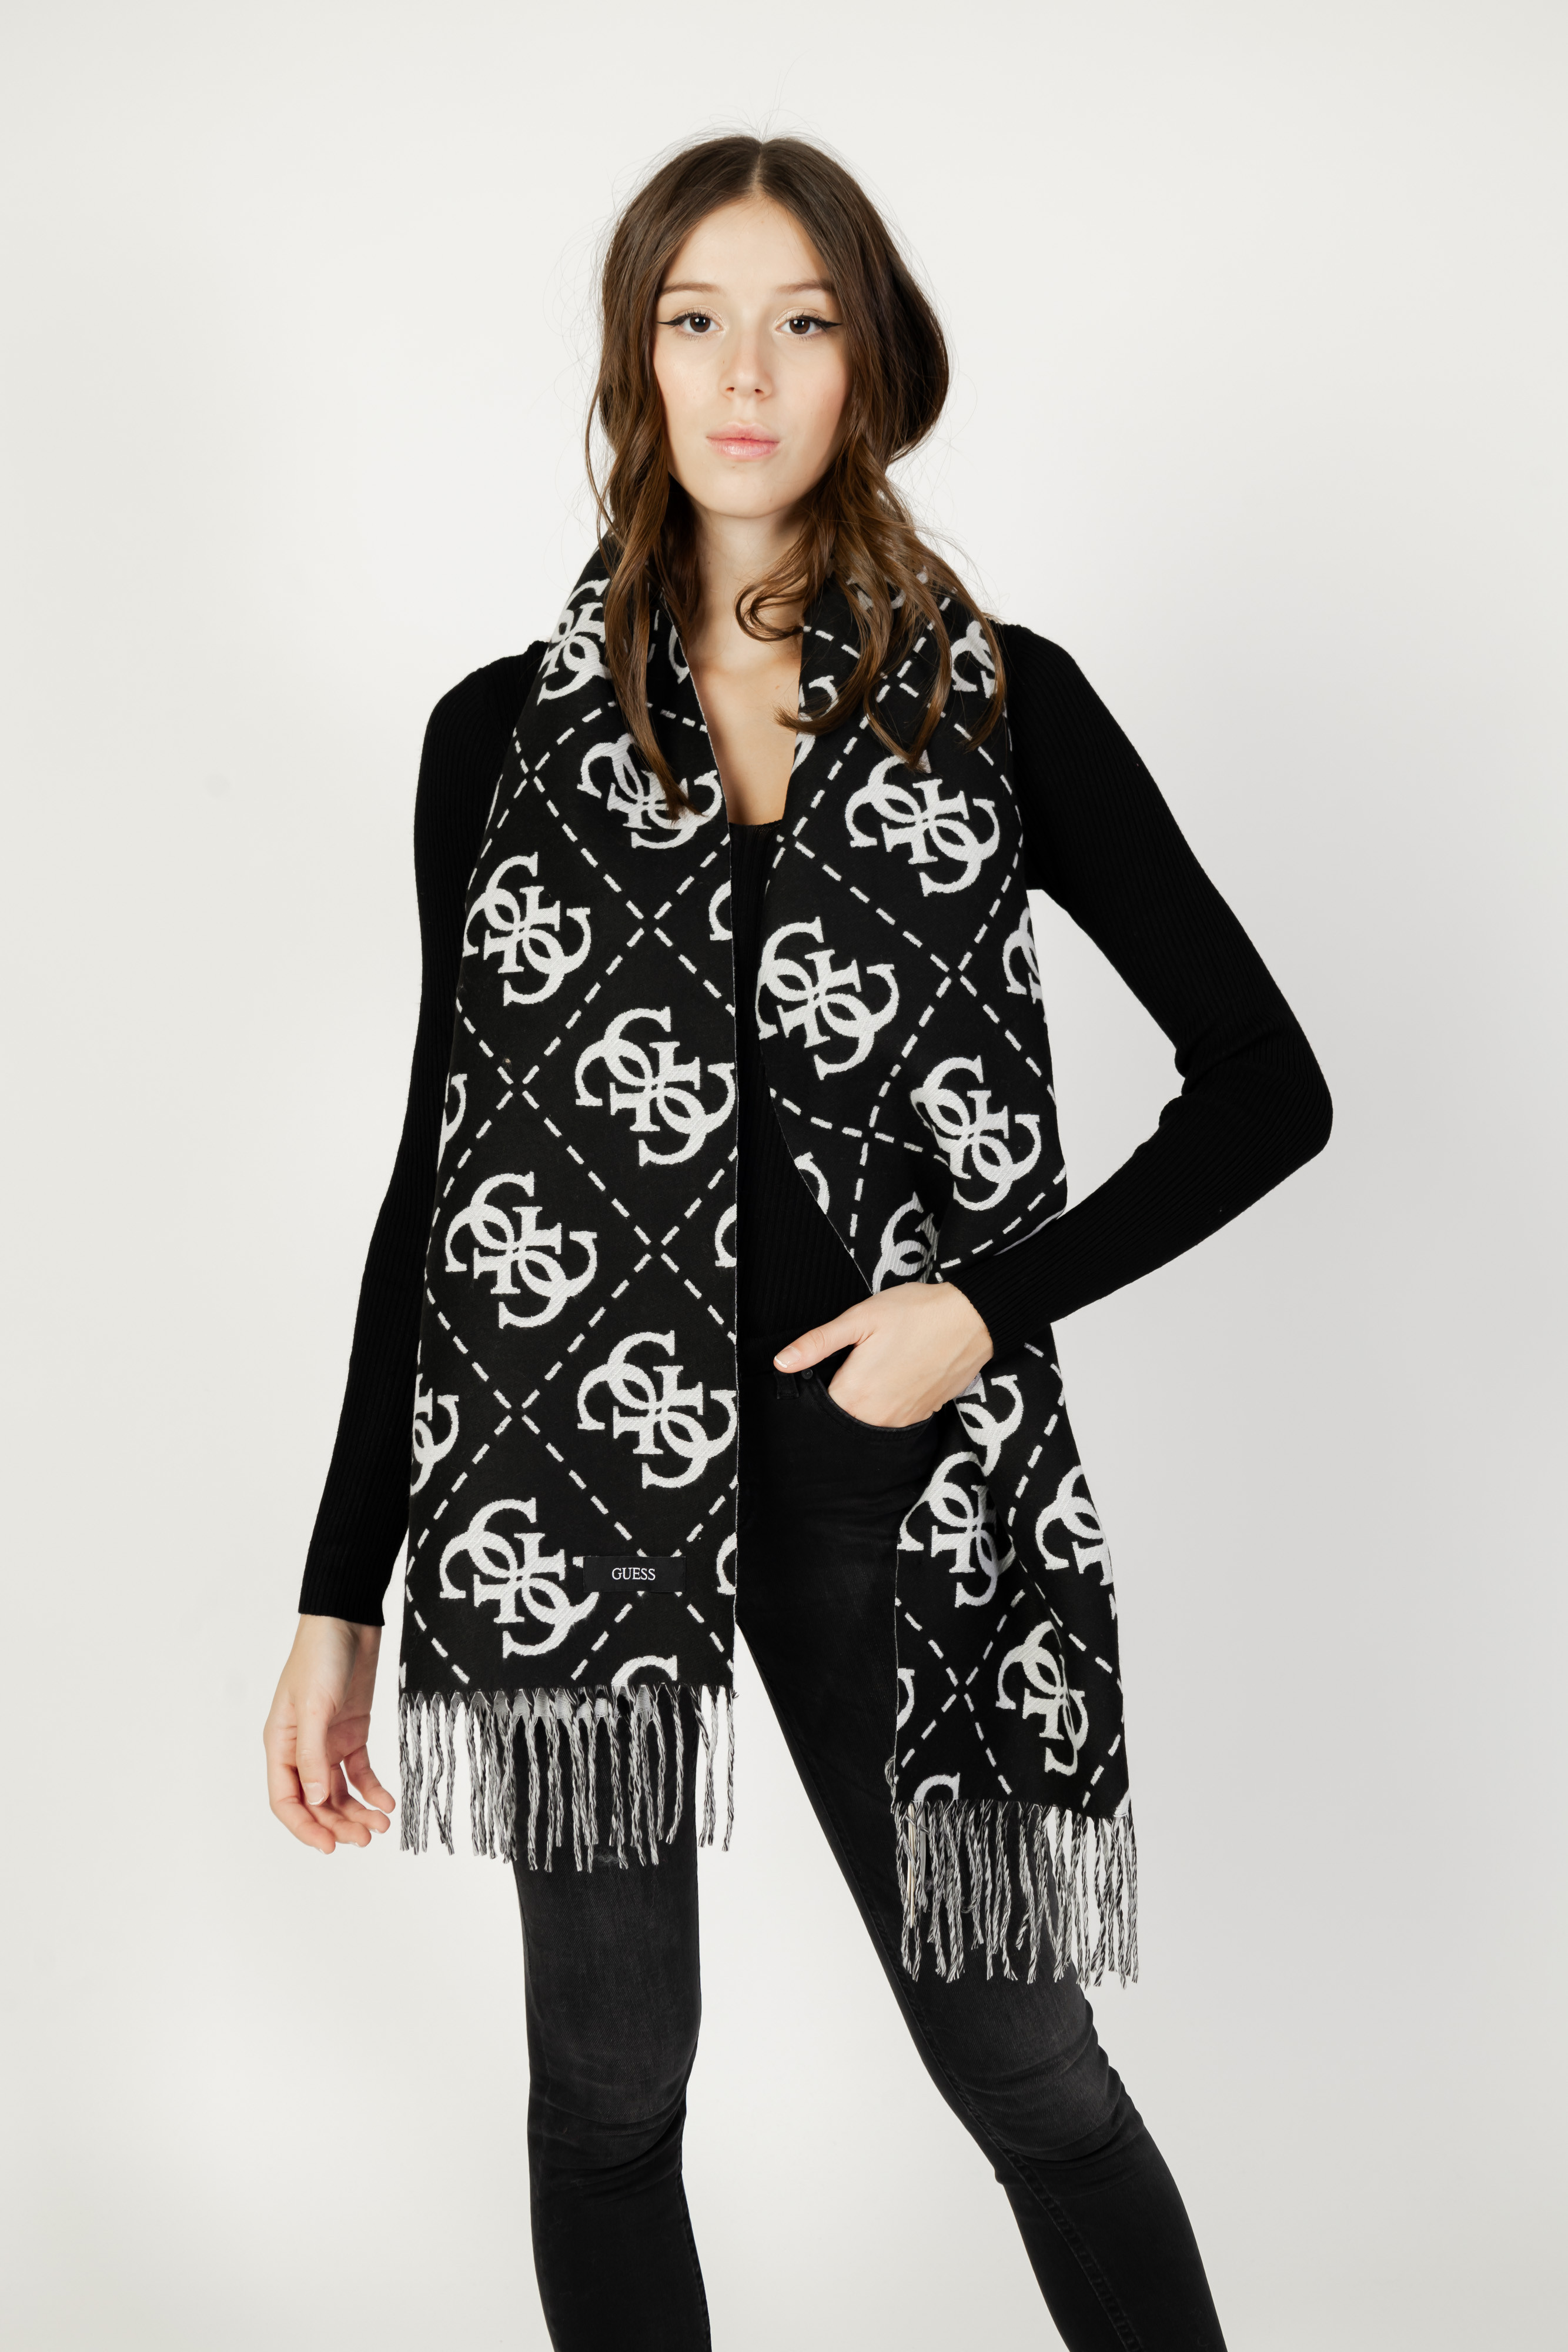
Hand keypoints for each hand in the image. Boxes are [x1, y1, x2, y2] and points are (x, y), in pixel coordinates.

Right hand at [263, 1615, 394, 1852]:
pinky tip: (386, 1800)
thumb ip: (313, 1755)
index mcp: (280, 1744)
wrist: (349, 1620)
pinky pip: (359, 1771)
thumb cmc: (321, 1656)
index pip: (286, 1800)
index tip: (328, 1847)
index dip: (305, 1828)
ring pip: (339, 1792)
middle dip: (337, 1824)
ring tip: (380, 1825)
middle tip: (365, 1839)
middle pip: (316, 1802)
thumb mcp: (315, 1706)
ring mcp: (327, 1742)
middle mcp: (301, 1749)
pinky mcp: (352, 1732)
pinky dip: (372, 1789)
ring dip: (356, 1812)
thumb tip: (316, 1800)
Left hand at [774, 1282, 992, 1426]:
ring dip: (863, 1405)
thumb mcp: (860, 1318)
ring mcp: (903, 1420)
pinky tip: (894, 1378)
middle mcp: (877, 1417)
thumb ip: (818, 1343)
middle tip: (849, 1367)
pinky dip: (887, 1406)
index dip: (813, 1391)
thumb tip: (781, 1363)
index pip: (818, 1411)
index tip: (821, 1371)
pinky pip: (893, 1421)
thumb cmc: (915, 1313)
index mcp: (855, 1394)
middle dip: (837, 1400)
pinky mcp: (923, 1416)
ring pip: (867, 1423)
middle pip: (841, 1420)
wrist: (972, 1319)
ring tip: (873, 1371)